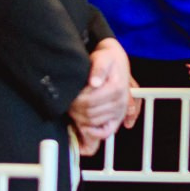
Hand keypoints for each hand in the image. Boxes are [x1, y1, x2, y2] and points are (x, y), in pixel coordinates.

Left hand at [68, 38, 132, 154]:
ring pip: (93, 122)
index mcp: (117, 88)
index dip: (75, 101)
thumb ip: (99, 69)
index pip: (89, 102)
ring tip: (74, 108)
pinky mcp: (117, 117)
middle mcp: (120, 102)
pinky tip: (83, 127)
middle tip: (69, 102)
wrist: (115, 61)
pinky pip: (105, 132)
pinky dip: (93, 133)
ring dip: (80, 118)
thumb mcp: (102, 58)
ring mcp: (119, 111)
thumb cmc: (107, 60)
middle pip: (90, 114)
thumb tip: (95, 82)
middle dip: (75, 109)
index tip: (69, 95)